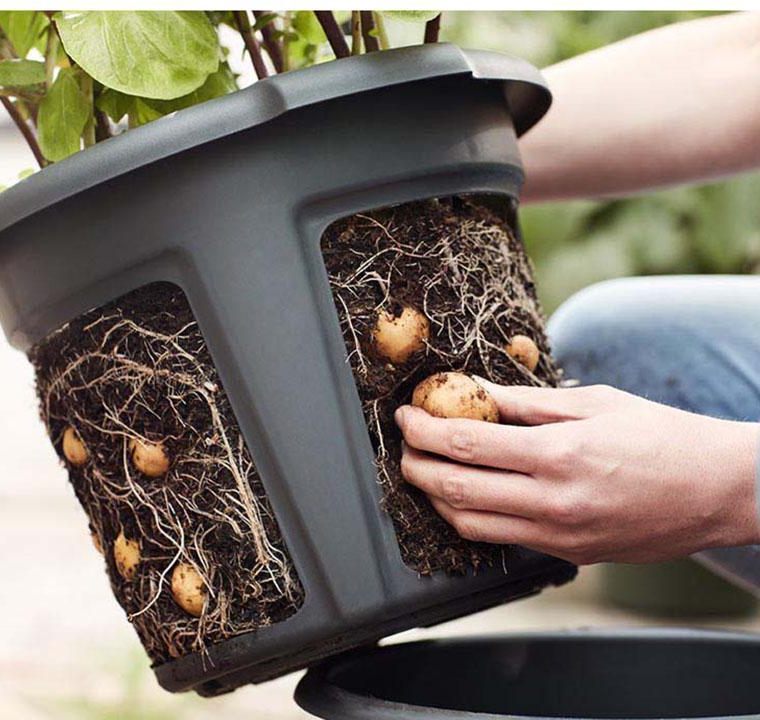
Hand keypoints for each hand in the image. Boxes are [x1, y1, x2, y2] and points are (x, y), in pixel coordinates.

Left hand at [394, 381, 759, 564]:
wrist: (718, 490)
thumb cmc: (661, 436)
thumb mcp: (591, 402)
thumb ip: (524, 401)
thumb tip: (471, 390)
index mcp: (559, 454)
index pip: (464, 444)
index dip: (423, 430)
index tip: (406, 416)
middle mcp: (553, 502)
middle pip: (454, 489)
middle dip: (414, 466)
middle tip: (404, 446)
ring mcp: (559, 535)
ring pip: (468, 524)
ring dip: (434, 497)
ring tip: (426, 470)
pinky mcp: (566, 554)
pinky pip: (500, 540)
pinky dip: (469, 518)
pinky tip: (464, 495)